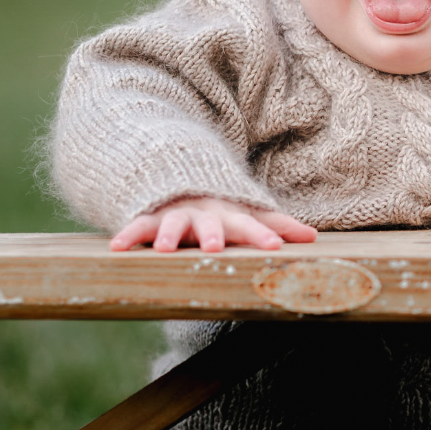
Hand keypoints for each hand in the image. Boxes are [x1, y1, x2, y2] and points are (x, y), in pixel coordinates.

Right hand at [110, 197, 317, 252]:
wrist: (180, 179)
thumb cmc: (221, 209)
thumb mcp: (248, 213)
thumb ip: (277, 225)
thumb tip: (314, 238)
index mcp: (230, 215)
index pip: (250, 225)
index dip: (262, 235)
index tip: (275, 247)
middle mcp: (204, 215)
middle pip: (210, 224)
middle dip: (212, 235)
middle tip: (214, 247)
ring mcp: (176, 215)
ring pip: (172, 225)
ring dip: (170, 236)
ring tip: (167, 250)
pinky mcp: (151, 218)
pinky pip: (138, 227)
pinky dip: (128, 235)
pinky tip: (117, 248)